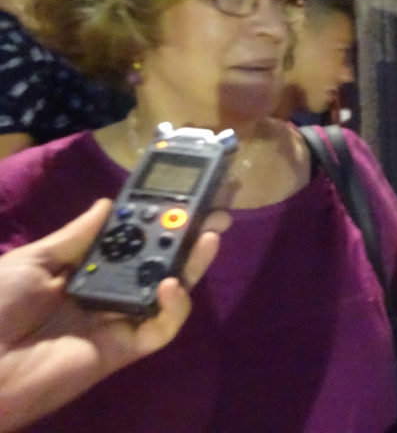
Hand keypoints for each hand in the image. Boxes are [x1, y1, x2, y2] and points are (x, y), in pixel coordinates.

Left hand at [0, 199, 229, 431]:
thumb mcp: (33, 261)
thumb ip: (77, 235)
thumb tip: (110, 203)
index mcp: (87, 268)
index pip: (132, 239)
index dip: (157, 218)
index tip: (183, 195)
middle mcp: (109, 289)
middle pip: (158, 261)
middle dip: (188, 236)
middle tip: (215, 212)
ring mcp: (121, 319)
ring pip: (170, 290)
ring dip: (193, 263)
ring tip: (211, 236)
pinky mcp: (127, 347)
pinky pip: (161, 328)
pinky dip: (174, 307)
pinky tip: (172, 284)